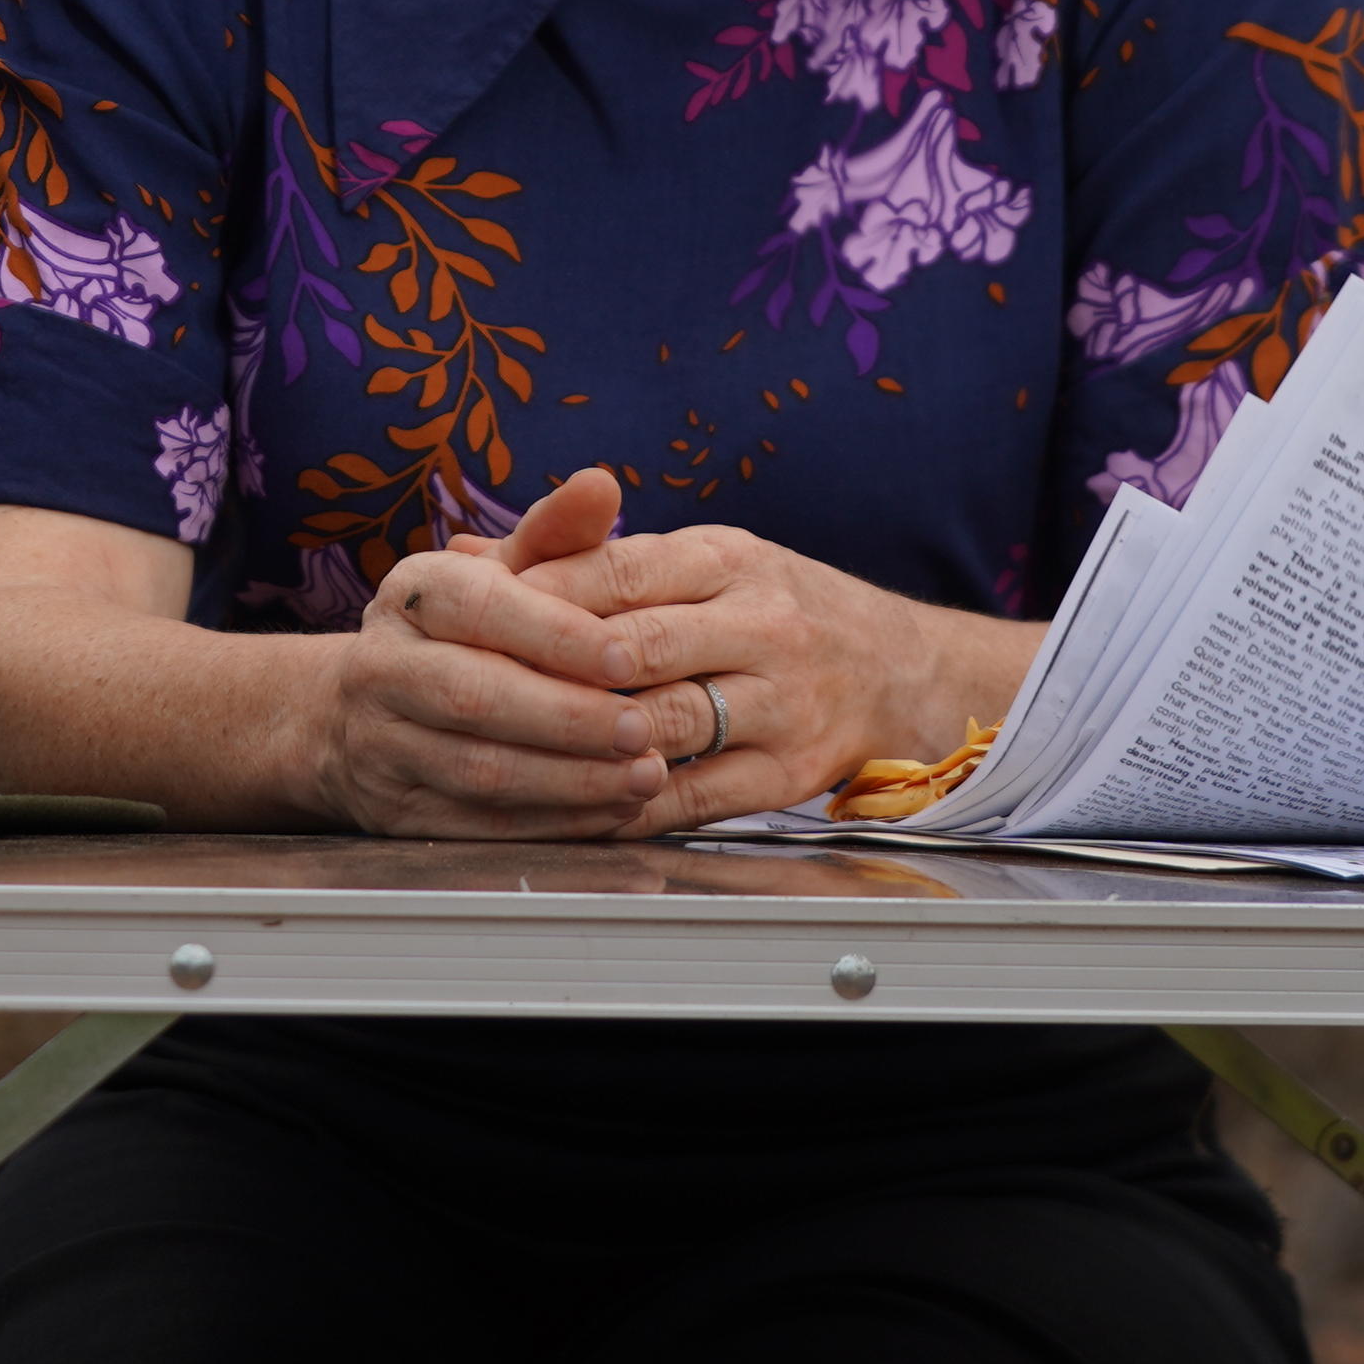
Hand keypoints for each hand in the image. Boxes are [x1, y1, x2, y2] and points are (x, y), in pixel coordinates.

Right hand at [311, 472, 677, 836]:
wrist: (355, 713)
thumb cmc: (460, 630)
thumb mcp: (499, 571)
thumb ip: (556, 533)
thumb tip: (603, 483)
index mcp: (415, 594)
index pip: (482, 610)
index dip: (557, 636)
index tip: (629, 657)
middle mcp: (385, 666)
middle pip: (476, 697)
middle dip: (568, 718)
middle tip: (644, 727)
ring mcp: (384, 744)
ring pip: (479, 770)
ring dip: (570, 781)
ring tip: (644, 776)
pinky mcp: (398, 812)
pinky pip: (479, 826)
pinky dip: (551, 825)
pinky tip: (610, 814)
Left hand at [479, 512, 1019, 836]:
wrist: (894, 670)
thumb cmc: (770, 608)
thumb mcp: (698, 561)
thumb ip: (587, 561)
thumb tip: (469, 558)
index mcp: (728, 559)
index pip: (616, 572)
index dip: (538, 598)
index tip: (473, 618)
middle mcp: (762, 625)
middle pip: (634, 649)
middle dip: (549, 673)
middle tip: (472, 691)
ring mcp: (780, 703)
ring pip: (662, 725)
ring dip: (582, 743)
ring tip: (510, 750)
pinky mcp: (786, 775)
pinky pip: (690, 798)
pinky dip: (623, 805)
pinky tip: (569, 804)